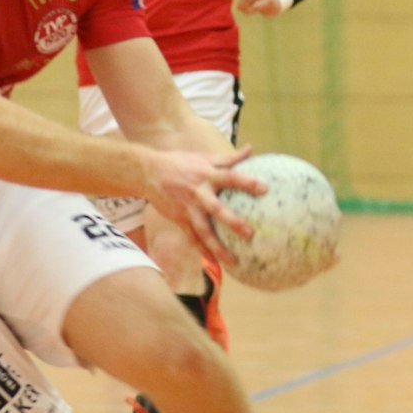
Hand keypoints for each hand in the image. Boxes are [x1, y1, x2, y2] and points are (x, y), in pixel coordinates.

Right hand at [138, 145, 262, 266]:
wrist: (148, 172)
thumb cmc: (180, 163)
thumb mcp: (204, 157)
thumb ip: (228, 157)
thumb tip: (251, 149)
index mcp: (207, 175)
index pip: (230, 178)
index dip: (247, 182)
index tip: (265, 189)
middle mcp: (198, 193)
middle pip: (217, 209)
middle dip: (232, 222)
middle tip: (250, 234)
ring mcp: (188, 208)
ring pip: (203, 231)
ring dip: (217, 247)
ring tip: (234, 261)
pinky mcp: (180, 219)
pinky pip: (192, 238)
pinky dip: (203, 251)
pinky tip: (215, 263)